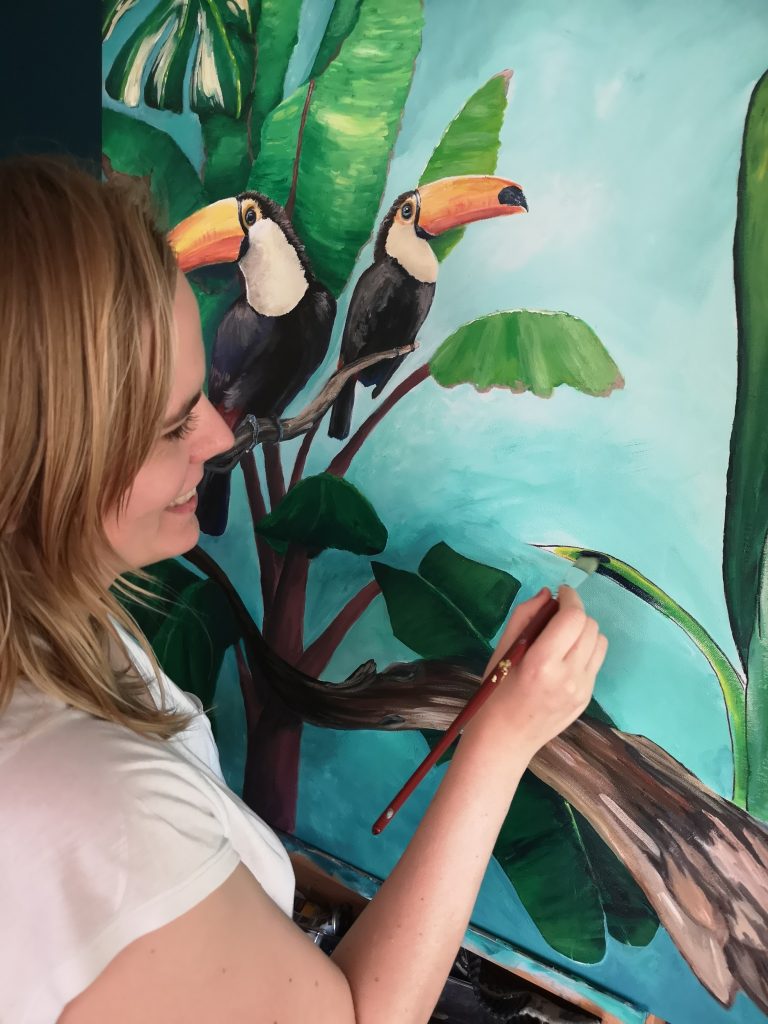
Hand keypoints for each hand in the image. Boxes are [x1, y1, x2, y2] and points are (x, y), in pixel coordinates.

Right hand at [464, 586, 607, 755]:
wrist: (505, 738)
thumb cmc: (496, 690)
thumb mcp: (502, 649)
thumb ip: (525, 616)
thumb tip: (548, 594)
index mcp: (541, 663)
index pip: (573, 618)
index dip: (570, 598)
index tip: (561, 593)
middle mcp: (568, 676)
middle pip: (590, 626)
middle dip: (575, 613)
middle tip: (557, 616)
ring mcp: (581, 689)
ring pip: (599, 641)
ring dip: (584, 630)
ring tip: (564, 636)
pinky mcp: (587, 698)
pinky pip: (596, 661)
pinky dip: (585, 650)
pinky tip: (566, 657)